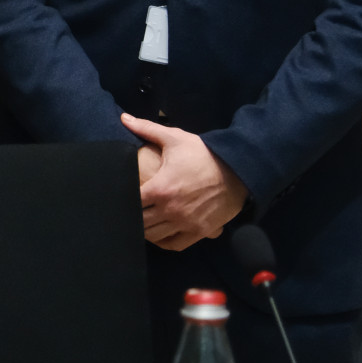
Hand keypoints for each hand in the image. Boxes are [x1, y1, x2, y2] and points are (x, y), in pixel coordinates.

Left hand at [122, 114, 247, 250]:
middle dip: (132, 215)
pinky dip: (164, 241)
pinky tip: (160, 233)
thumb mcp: (174, 138)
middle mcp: (170, 210)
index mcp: (160, 188)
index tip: (122, 195)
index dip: (123, 199)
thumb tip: (124, 118)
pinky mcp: (199, 231)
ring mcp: (185, 223)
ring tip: (143, 220)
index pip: (131, 202)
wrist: (238, 170)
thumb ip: (146, 129)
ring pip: (154, 236)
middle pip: (139, 222)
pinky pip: (174, 244)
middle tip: (131, 209)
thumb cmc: (203, 154)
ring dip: (146, 230)